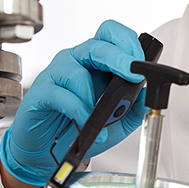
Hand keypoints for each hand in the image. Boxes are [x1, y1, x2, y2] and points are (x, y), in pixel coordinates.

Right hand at [0, 20, 147, 186]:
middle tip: (133, 76)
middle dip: (120, 58)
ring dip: (94, 97)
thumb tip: (147, 94)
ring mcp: (56, 74)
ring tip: (103, 120)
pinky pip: (61, 94)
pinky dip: (79, 112)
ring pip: (77, 70)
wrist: (47, 152)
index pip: (112, 36)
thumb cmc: (79, 129)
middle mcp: (76, 61)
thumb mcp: (117, 123)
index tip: (143, 65)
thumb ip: (135, 108)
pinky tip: (86, 126)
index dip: (129, 44)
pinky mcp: (40, 91)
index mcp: (96, 62)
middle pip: (97, 44)